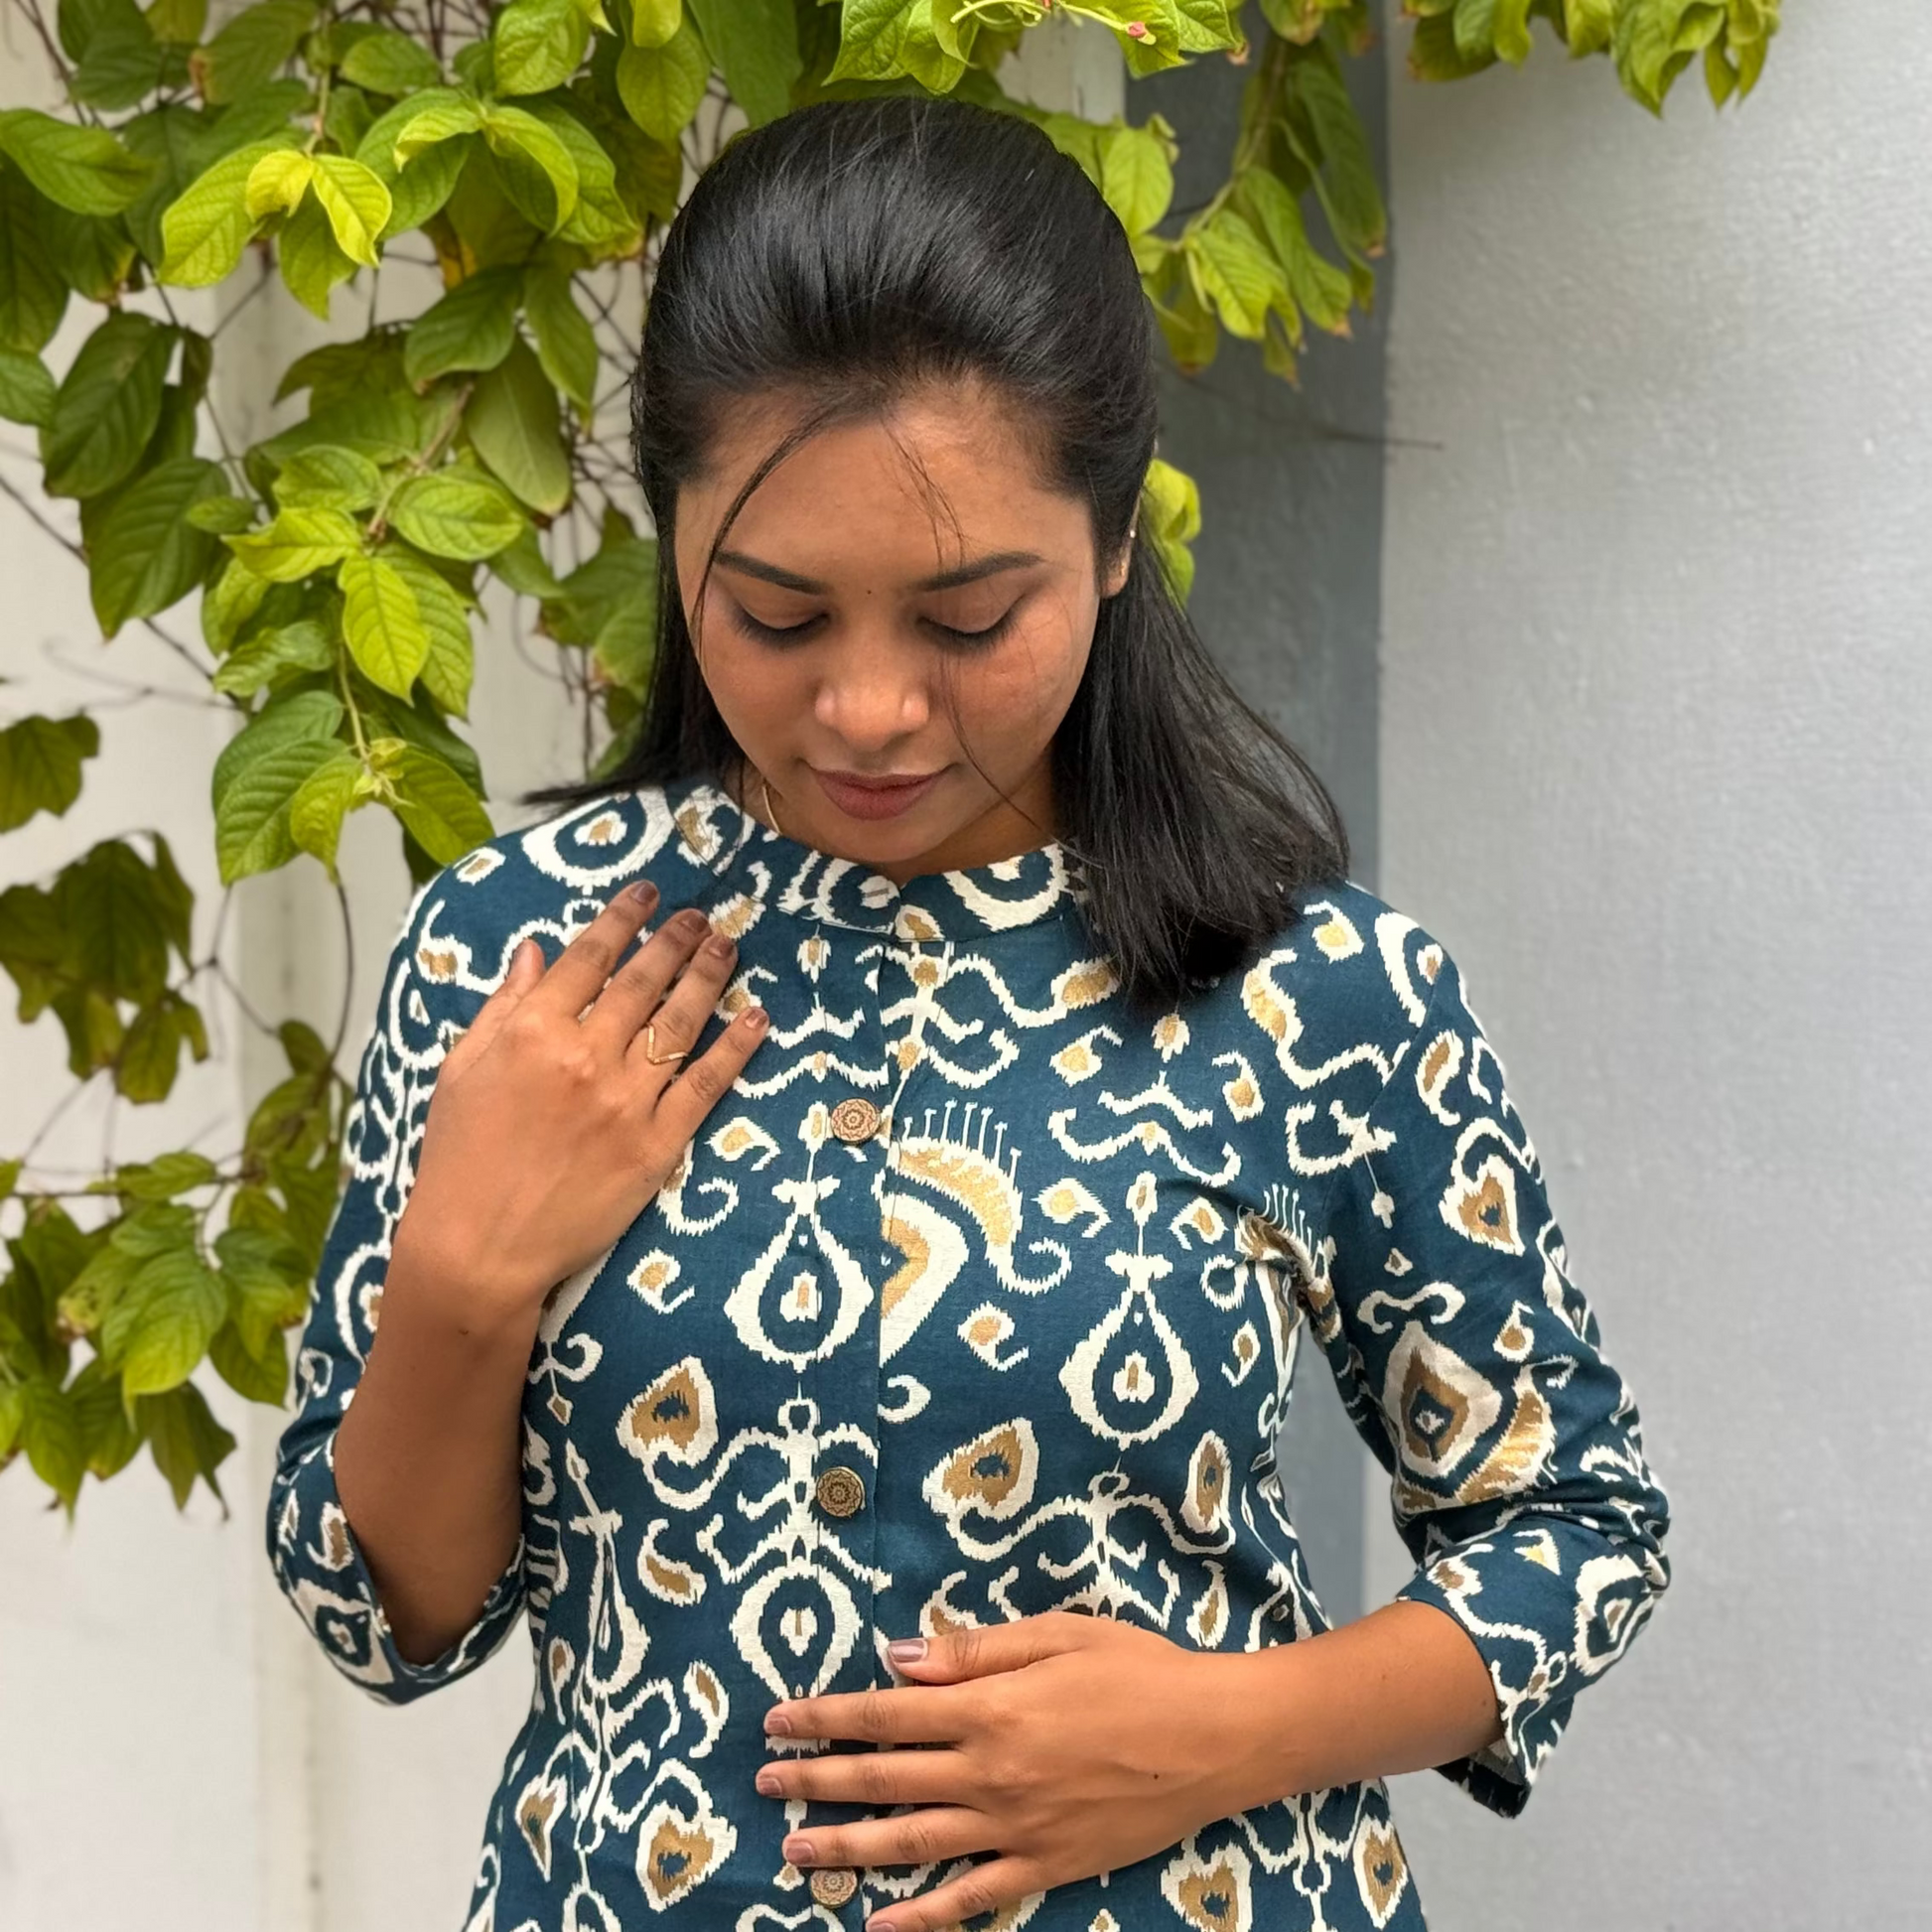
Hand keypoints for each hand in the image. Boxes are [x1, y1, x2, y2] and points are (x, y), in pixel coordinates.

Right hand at [389, 880, 769, 1323]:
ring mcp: (626, 1101)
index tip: (649, 893)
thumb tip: (534, 950)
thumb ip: (503, 1007)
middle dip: (676, 941)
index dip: (624, 918)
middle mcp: (585, 1056)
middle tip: (702, 916)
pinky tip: (755, 1019)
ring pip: (680, 1023)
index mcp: (532, 1032)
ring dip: (709, 978)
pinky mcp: (656, 1145)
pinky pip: (705, 1086)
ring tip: (728, 948)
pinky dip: (735, 1049)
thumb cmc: (460, 1159)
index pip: (589, 957)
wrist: (478, 1250)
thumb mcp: (462, 1071)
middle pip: (643, 981)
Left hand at [755, 1611, 1272, 1931]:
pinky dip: (922, 1920)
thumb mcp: (1058, 1634)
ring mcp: (1016, 1828)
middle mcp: (992, 1773)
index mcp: (992, 1708)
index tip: (778, 1721)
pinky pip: (972, 1899)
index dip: (825, 1718)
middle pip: (884, 1778)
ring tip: (795, 1852)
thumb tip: (899, 1659)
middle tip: (763, 1786)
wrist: (1217, 1738)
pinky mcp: (1046, 1868)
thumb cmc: (1141, 1670)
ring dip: (848, 1848)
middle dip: (817, 1782)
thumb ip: (975, 1651)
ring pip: (911, 1843)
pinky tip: (879, 1928)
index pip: (885, 1713)